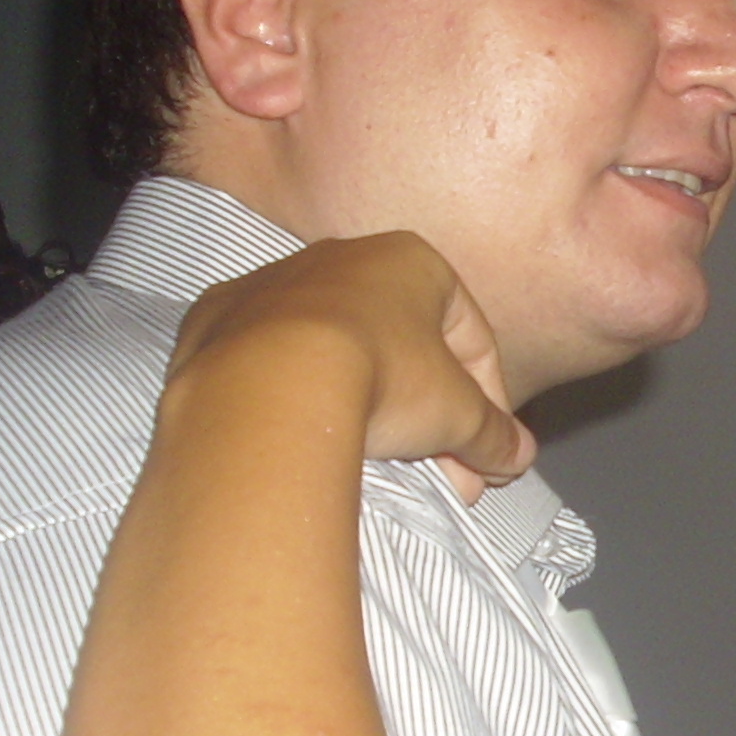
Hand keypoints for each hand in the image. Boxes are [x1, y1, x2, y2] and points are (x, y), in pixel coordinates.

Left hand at [169, 234, 534, 484]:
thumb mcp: (458, 415)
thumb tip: (519, 456)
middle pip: (404, 347)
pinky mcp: (216, 319)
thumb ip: (494, 433)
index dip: (490, 403)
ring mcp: (271, 284)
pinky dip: (292, 397)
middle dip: (430, 417)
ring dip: (365, 405)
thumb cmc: (382, 379)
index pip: (471, 336)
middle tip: (443, 478)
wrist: (263, 386)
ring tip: (376, 467)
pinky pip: (268, 362)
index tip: (489, 456)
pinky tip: (306, 437)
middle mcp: (341, 257)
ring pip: (335, 351)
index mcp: (410, 260)